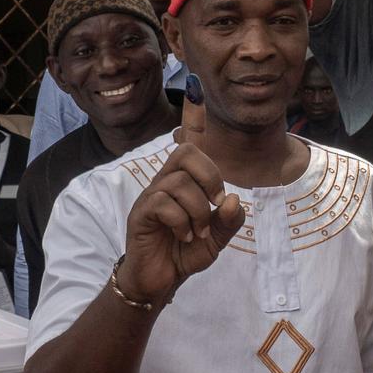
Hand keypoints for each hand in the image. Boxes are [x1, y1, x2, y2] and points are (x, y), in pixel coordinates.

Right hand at [118, 78, 244, 304]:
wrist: (157, 283)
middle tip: (214, 202)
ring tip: (197, 232)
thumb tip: (232, 199)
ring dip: (197, 208)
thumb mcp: (214, 239)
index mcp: (182, 183)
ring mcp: (150, 197)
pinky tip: (183, 236)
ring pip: (178, 181)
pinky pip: (163, 202)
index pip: (189, 144)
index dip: (193, 118)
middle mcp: (164, 183)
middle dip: (209, 174)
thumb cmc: (182, 255)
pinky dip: (182, 221)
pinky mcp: (140, 214)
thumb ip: (228, 220)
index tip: (196, 90)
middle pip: (185, 152)